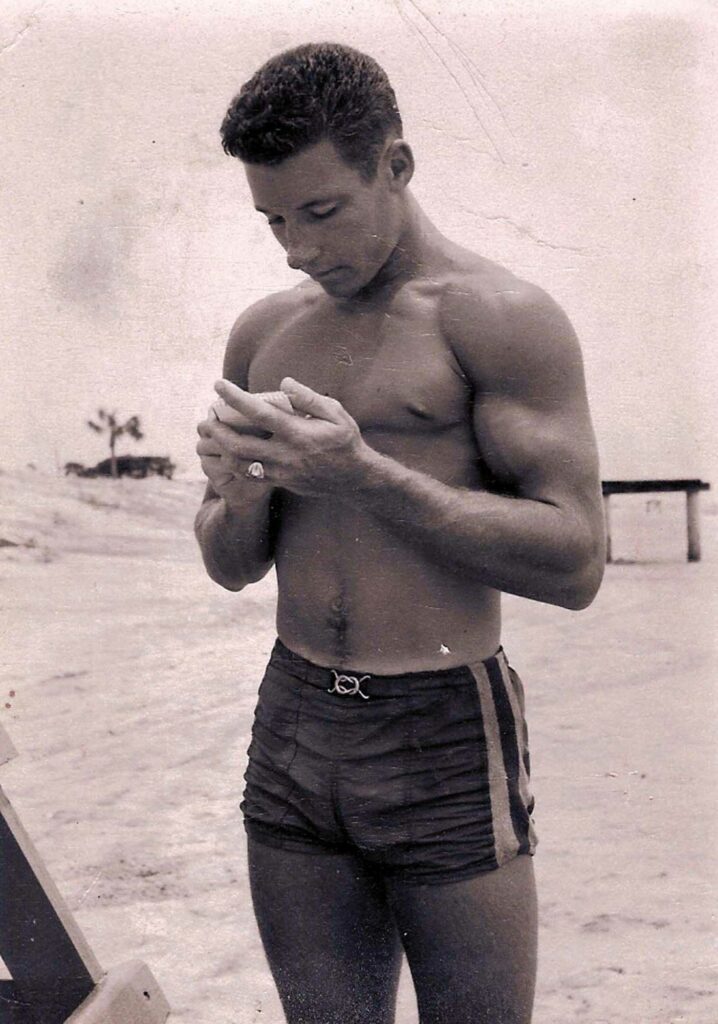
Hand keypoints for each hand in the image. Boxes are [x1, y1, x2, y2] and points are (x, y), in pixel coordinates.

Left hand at [210, 377, 364, 496]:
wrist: (354, 479)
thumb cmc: (345, 441)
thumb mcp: (336, 413)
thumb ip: (308, 398)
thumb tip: (284, 383)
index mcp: (298, 433)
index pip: (258, 413)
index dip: (235, 398)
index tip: (219, 384)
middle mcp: (286, 454)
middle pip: (239, 444)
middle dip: (217, 429)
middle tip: (207, 417)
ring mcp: (281, 472)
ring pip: (239, 464)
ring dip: (221, 448)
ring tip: (212, 435)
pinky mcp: (280, 482)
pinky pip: (248, 476)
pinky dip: (232, 464)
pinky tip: (227, 452)